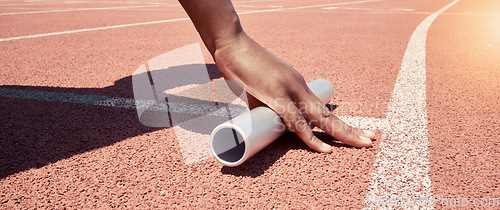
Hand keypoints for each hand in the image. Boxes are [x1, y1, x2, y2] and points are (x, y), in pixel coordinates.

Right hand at [214, 32, 375, 152]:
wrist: (231, 46)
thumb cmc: (241, 69)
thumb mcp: (257, 92)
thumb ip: (265, 108)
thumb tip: (268, 126)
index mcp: (297, 86)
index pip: (322, 108)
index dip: (337, 122)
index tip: (354, 132)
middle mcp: (299, 87)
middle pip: (328, 114)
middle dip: (350, 128)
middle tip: (371, 139)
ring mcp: (290, 91)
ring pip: (321, 118)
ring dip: (343, 133)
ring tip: (363, 143)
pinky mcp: (276, 96)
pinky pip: (296, 122)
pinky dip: (310, 137)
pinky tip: (325, 149)